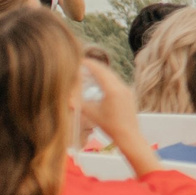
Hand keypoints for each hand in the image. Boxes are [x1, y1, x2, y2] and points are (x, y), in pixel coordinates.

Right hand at [80, 58, 159, 172]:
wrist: (129, 135)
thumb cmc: (110, 126)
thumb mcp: (91, 114)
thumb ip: (78, 103)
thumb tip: (66, 97)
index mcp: (112, 89)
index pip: (99, 71)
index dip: (89, 64)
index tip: (80, 59)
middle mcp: (121, 86)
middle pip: (106, 71)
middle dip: (94, 66)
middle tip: (83, 63)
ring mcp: (127, 89)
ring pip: (112, 76)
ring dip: (101, 72)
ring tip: (90, 70)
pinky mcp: (129, 94)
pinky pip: (117, 82)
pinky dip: (107, 79)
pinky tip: (101, 82)